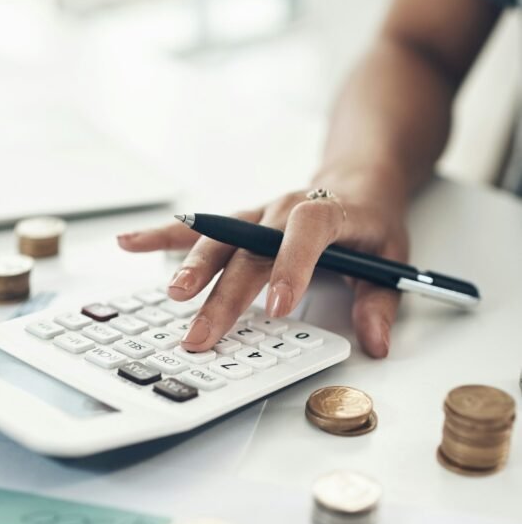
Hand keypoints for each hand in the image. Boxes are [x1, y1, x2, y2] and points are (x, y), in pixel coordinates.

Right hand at [117, 187, 408, 357]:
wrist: (356, 180)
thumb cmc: (370, 222)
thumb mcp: (392, 260)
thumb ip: (380, 302)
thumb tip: (376, 343)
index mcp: (330, 213)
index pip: (308, 230)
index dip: (291, 265)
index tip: (276, 308)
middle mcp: (286, 209)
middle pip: (251, 249)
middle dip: (226, 293)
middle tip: (205, 332)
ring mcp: (257, 214)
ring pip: (220, 239)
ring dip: (193, 267)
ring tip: (173, 296)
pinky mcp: (237, 221)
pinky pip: (197, 228)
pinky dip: (163, 236)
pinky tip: (130, 243)